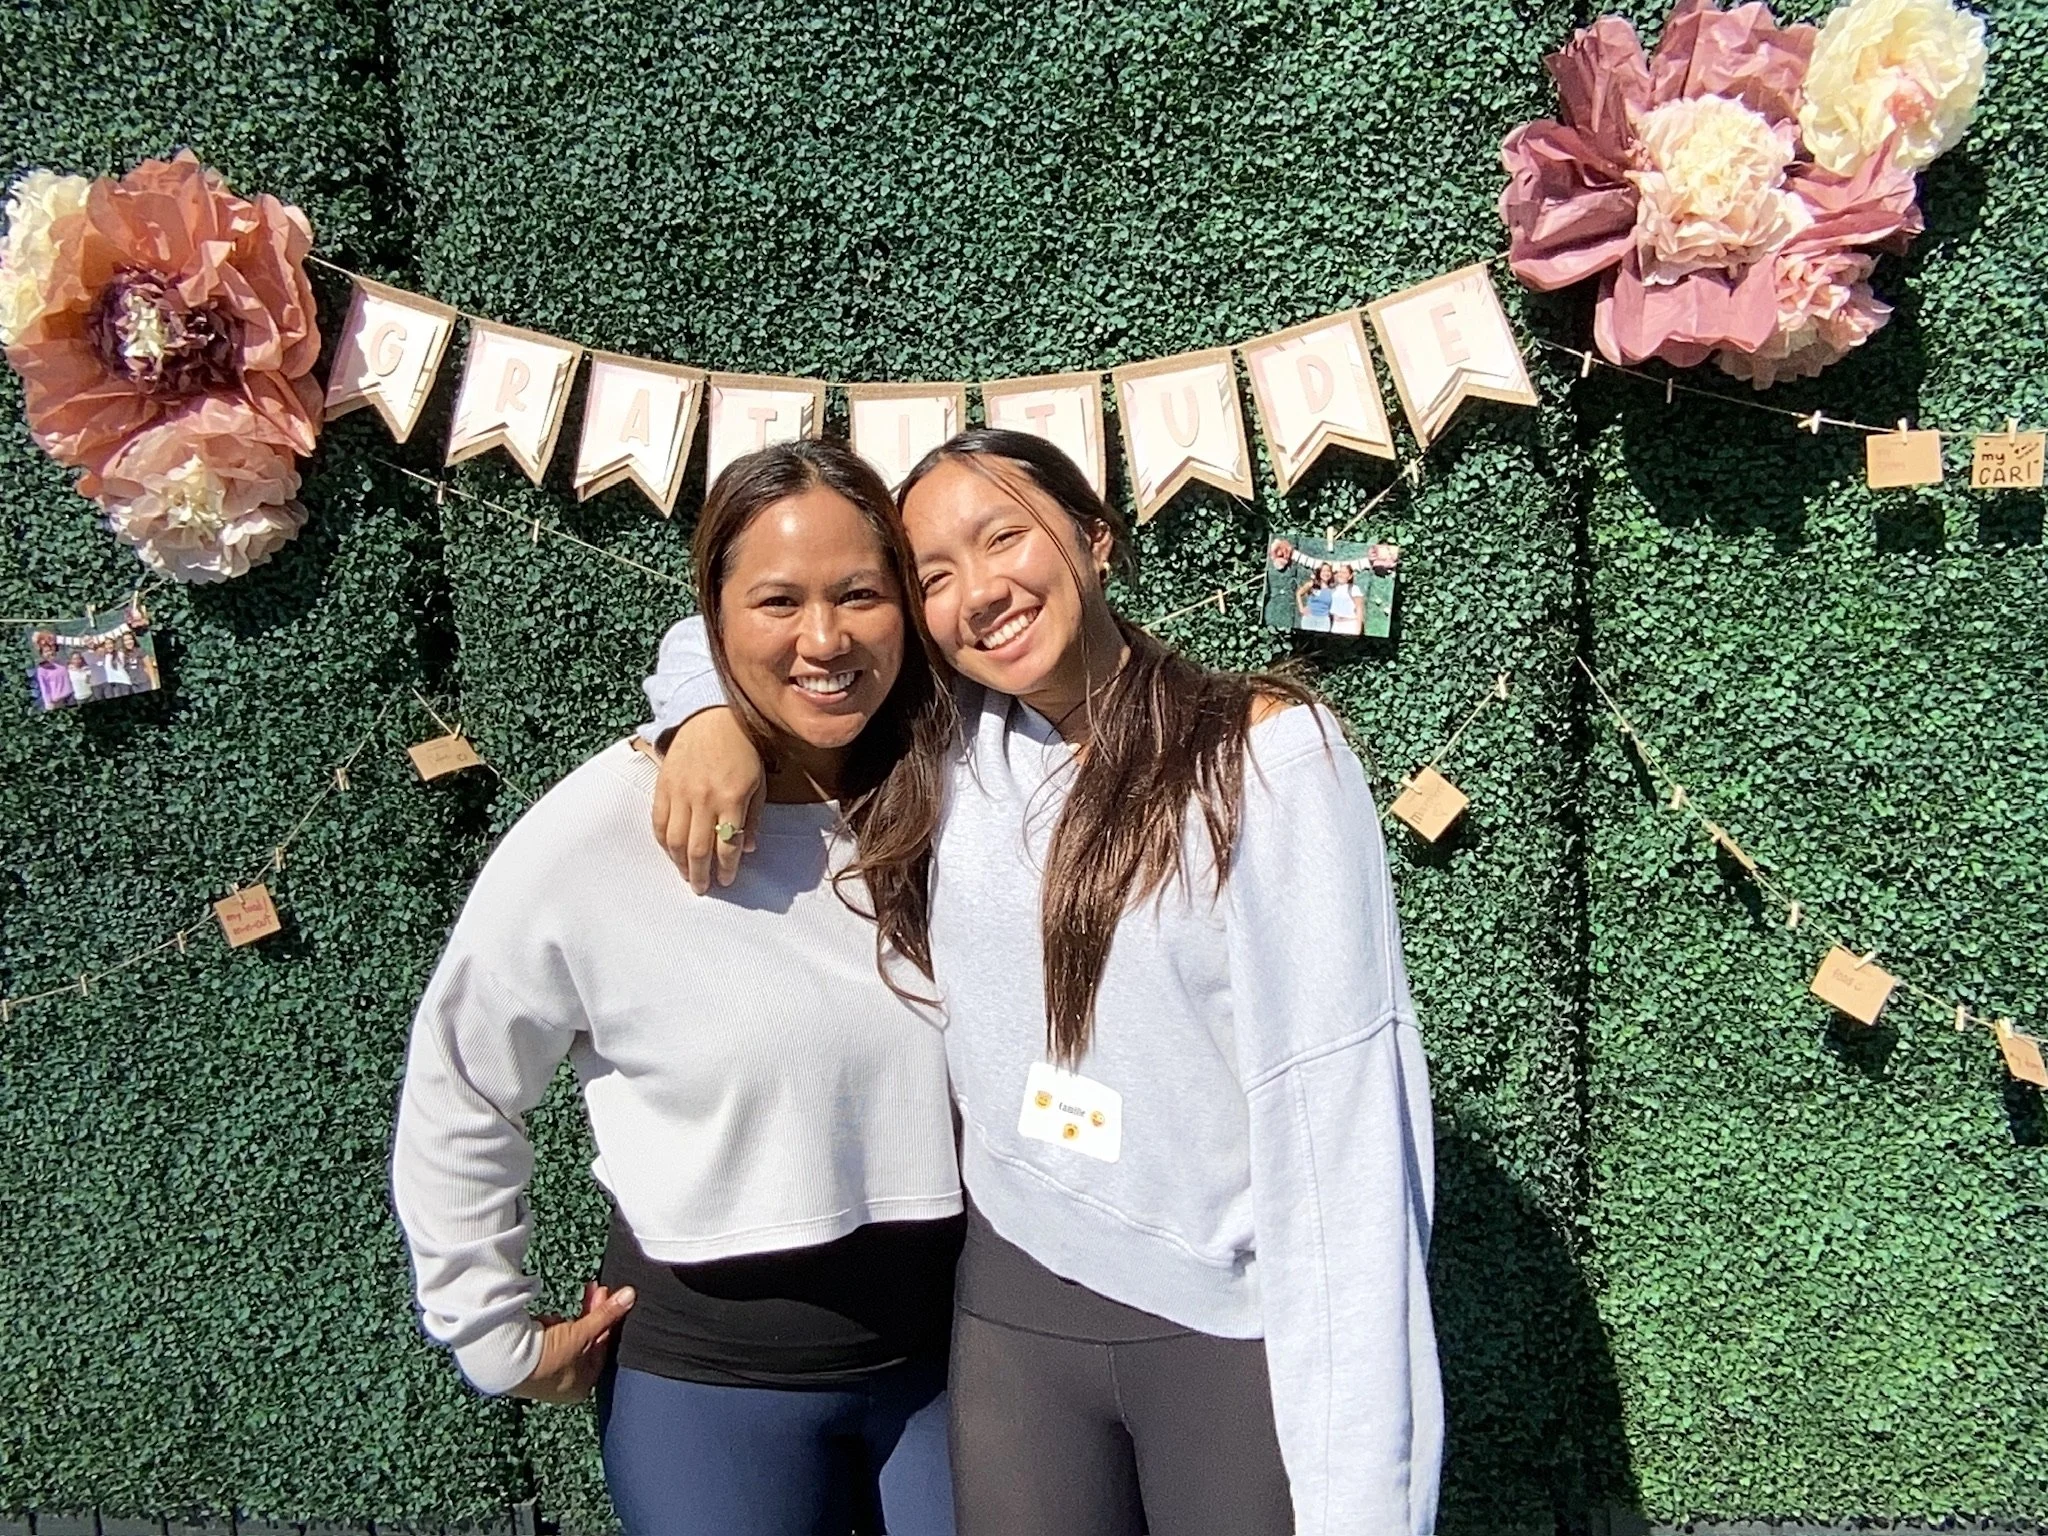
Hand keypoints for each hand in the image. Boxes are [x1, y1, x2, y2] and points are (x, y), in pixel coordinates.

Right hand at [512, 1282, 635, 1403]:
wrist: (505, 1362)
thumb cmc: (549, 1359)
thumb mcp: (583, 1333)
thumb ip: (607, 1314)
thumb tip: (631, 1295)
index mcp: (583, 1386)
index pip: (604, 1348)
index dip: (609, 1321)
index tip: (611, 1298)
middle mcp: (566, 1384)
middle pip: (588, 1343)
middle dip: (593, 1315)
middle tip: (598, 1290)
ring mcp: (548, 1373)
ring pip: (570, 1339)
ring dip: (574, 1319)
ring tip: (572, 1304)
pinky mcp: (532, 1361)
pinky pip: (551, 1339)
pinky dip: (554, 1326)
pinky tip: (548, 1320)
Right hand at [651, 707, 766, 893]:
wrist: (711, 718)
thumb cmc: (742, 750)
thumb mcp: (758, 783)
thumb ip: (754, 817)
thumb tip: (748, 849)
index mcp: (732, 798)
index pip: (727, 844)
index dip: (727, 867)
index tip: (727, 880)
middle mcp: (704, 798)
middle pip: (698, 848)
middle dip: (700, 874)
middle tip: (702, 888)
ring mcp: (681, 792)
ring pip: (675, 840)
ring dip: (679, 863)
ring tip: (686, 874)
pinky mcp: (664, 786)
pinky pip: (659, 821)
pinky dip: (663, 841)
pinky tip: (671, 851)